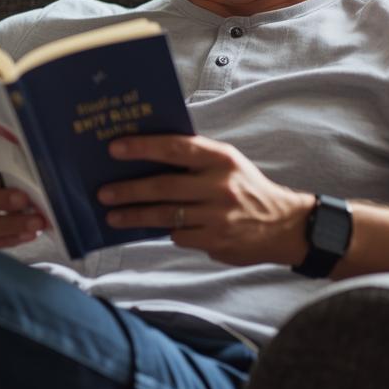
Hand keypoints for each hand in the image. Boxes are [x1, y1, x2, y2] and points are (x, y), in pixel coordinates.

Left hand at [98, 134, 314, 266]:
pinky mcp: (217, 240)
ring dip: (135, 216)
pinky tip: (152, 229)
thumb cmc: (246, 188)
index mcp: (221, 158)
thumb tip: (146, 158)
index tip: (115, 149)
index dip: (143, 147)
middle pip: (164, 186)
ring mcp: (218, 215)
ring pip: (166, 215)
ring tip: (112, 216)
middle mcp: (220, 185)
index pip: (175, 147)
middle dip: (129, 190)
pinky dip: (166, 231)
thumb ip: (195, 160)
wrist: (285, 225)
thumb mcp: (228, 164)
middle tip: (103, 193)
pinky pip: (179, 235)